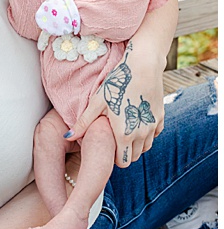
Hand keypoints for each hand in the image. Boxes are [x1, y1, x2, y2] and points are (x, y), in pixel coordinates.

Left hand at [66, 44, 164, 165]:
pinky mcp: (161, 118)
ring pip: (146, 147)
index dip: (114, 157)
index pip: (122, 162)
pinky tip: (136, 120)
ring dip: (136, 144)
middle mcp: (142, 135)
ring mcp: (153, 127)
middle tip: (113, 136)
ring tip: (124, 128)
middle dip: (125, 152)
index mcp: (124, 134)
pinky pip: (154, 135)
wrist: (143, 66)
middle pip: (134, 157)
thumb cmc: (117, 82)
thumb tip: (68, 137)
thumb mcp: (97, 101)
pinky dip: (146, 133)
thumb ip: (84, 122)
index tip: (107, 146)